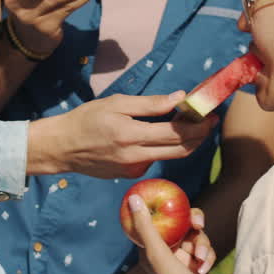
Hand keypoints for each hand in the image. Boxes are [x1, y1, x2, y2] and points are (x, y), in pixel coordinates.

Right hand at [27, 92, 218, 178]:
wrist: (62, 148)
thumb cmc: (86, 119)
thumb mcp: (116, 103)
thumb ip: (150, 104)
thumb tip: (179, 98)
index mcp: (131, 135)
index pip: (176, 133)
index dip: (198, 126)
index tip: (211, 115)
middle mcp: (135, 157)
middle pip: (180, 150)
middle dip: (200, 136)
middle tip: (210, 122)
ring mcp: (133, 169)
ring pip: (169, 157)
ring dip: (185, 143)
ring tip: (192, 126)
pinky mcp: (130, 175)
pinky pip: (154, 160)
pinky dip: (164, 148)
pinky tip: (161, 135)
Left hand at [129, 201, 215, 273]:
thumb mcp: (157, 253)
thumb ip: (145, 226)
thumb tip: (132, 198)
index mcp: (150, 247)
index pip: (158, 218)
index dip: (169, 209)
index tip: (180, 205)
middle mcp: (165, 252)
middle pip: (182, 224)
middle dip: (193, 224)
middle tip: (198, 224)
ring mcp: (182, 259)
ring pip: (197, 237)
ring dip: (202, 246)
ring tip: (200, 261)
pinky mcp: (197, 266)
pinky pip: (205, 251)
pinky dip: (207, 257)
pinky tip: (204, 270)